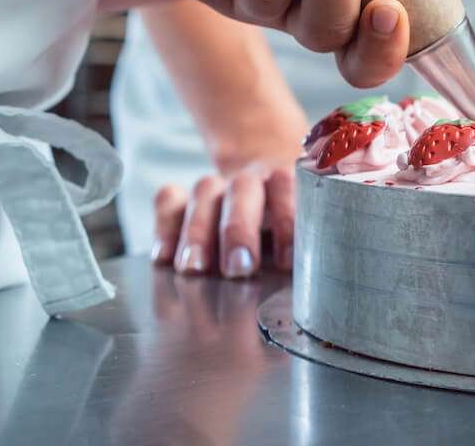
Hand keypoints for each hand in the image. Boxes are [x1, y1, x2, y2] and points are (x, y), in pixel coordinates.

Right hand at [152, 161, 296, 279]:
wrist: (264, 187)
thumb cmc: (289, 224)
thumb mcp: (302, 233)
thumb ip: (303, 254)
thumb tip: (310, 294)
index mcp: (286, 183)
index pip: (287, 188)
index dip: (287, 220)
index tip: (286, 261)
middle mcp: (250, 180)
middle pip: (242, 189)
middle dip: (239, 230)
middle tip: (239, 269)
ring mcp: (216, 186)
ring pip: (204, 191)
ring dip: (199, 231)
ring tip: (195, 269)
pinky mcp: (184, 197)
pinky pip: (168, 200)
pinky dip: (164, 226)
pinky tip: (164, 259)